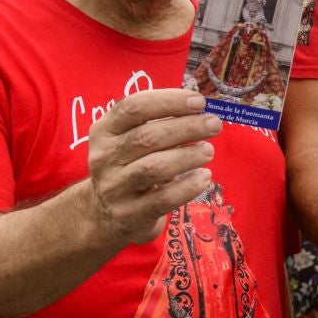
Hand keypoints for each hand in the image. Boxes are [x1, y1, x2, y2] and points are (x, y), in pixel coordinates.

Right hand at [86, 90, 221, 247]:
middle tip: (214, 124)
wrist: (106, 216)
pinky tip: (204, 177)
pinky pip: (163, 199)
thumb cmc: (129, 167)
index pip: (133, 107)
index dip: (168, 101)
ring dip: (188, 156)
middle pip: (147, 136)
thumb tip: (200, 112)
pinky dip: (188, 186)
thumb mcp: (130, 141)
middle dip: (187, 127)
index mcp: (103, 131)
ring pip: (154, 167)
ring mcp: (113, 188)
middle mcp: (104, 158)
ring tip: (209, 151)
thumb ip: (158, 124)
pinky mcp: (129, 214)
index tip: (199, 101)